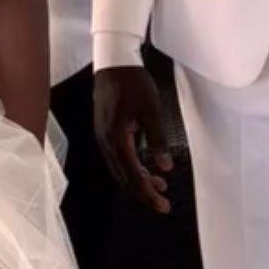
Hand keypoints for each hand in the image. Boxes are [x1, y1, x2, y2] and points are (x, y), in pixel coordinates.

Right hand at [94, 66, 173, 214]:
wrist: (113, 63)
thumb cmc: (132, 83)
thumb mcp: (151, 111)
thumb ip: (158, 141)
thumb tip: (165, 167)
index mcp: (116, 140)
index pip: (133, 176)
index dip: (148, 194)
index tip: (162, 205)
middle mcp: (106, 143)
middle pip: (124, 178)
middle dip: (143, 193)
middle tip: (162, 204)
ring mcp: (104, 137)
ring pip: (120, 169)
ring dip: (139, 180)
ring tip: (159, 186)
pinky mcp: (106, 131)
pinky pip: (118, 157)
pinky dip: (133, 166)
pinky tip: (146, 166)